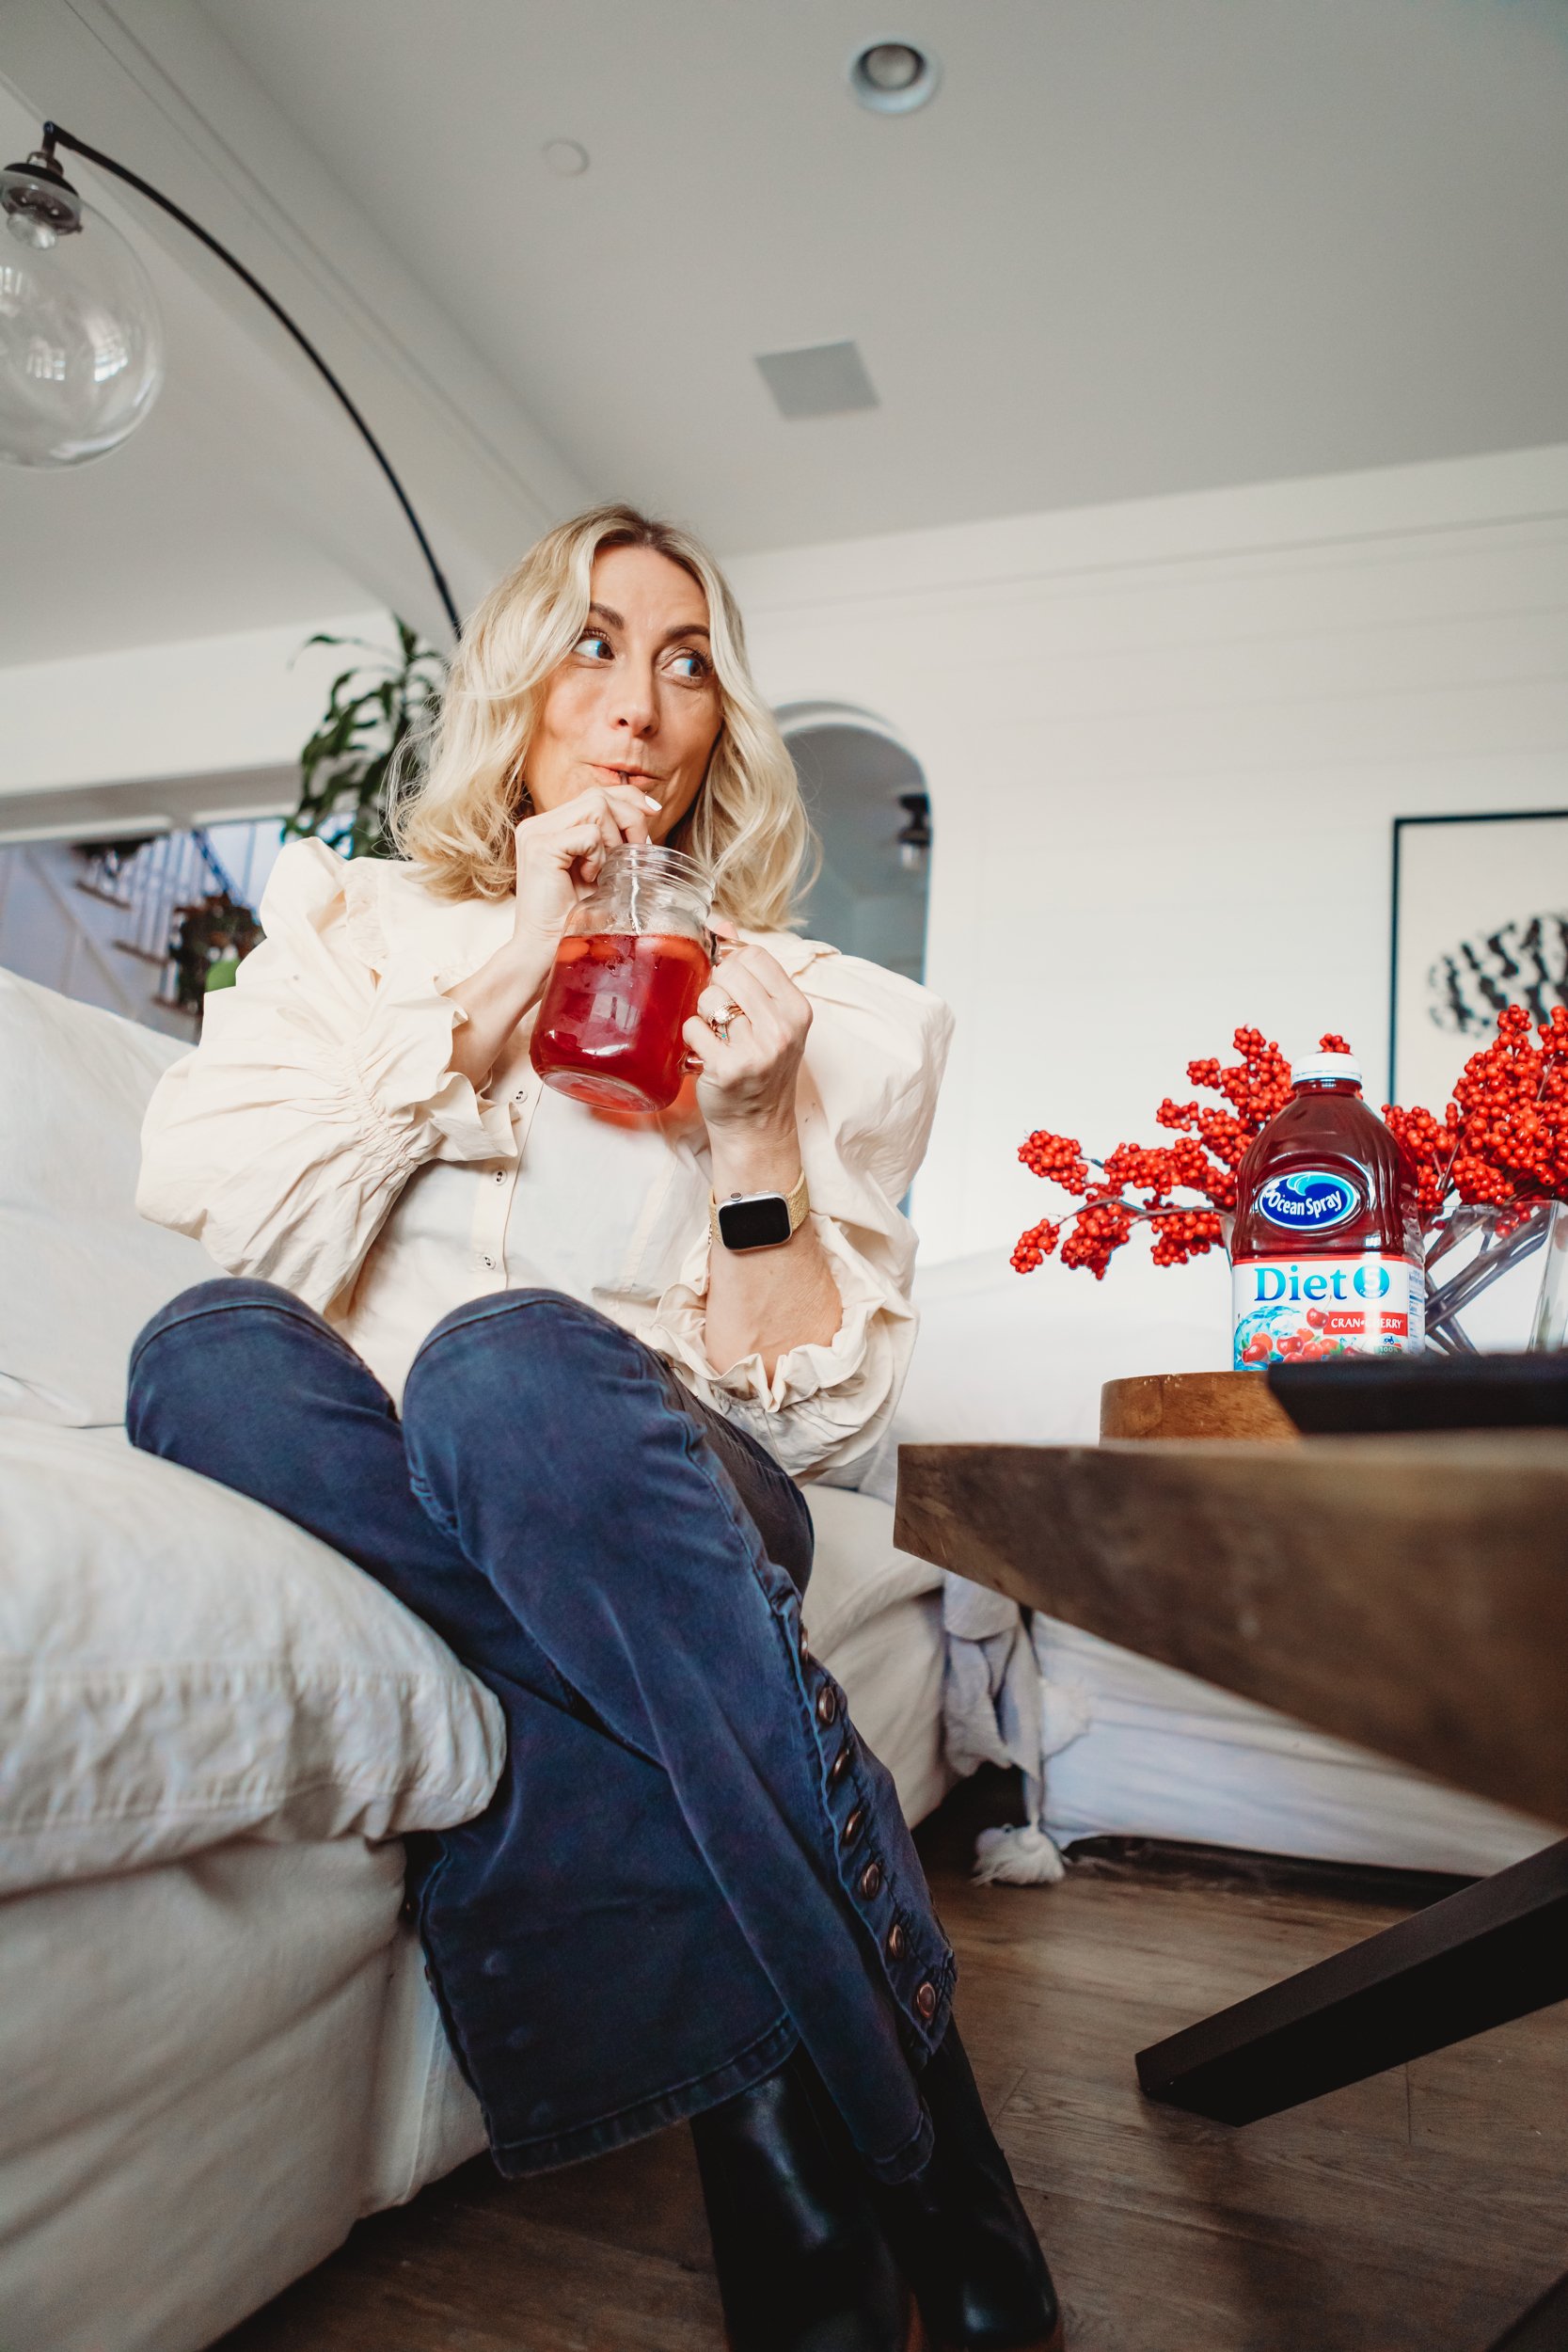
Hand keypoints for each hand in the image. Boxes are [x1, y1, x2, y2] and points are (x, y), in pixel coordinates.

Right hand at [510, 781, 661, 955]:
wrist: (543, 950)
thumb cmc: (571, 919)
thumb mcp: (600, 873)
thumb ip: (612, 843)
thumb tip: (648, 818)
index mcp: (551, 826)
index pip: (596, 792)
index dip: (629, 797)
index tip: (654, 812)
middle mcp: (539, 824)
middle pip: (599, 794)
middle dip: (630, 820)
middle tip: (637, 852)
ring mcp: (535, 833)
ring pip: (596, 807)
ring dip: (614, 840)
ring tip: (606, 871)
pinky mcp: (540, 848)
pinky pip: (587, 835)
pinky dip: (598, 857)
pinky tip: (590, 879)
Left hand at [684, 924, 812, 1145]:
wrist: (758, 1127)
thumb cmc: (761, 1069)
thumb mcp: (770, 1018)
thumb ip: (750, 971)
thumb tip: (722, 924)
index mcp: (797, 1009)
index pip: (755, 955)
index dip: (733, 964)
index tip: (730, 985)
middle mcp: (782, 1028)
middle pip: (729, 972)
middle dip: (717, 989)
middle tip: (723, 1018)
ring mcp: (757, 1049)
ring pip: (709, 998)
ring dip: (704, 1015)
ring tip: (718, 1038)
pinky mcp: (727, 1068)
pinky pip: (693, 1028)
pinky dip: (692, 1040)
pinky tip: (707, 1054)